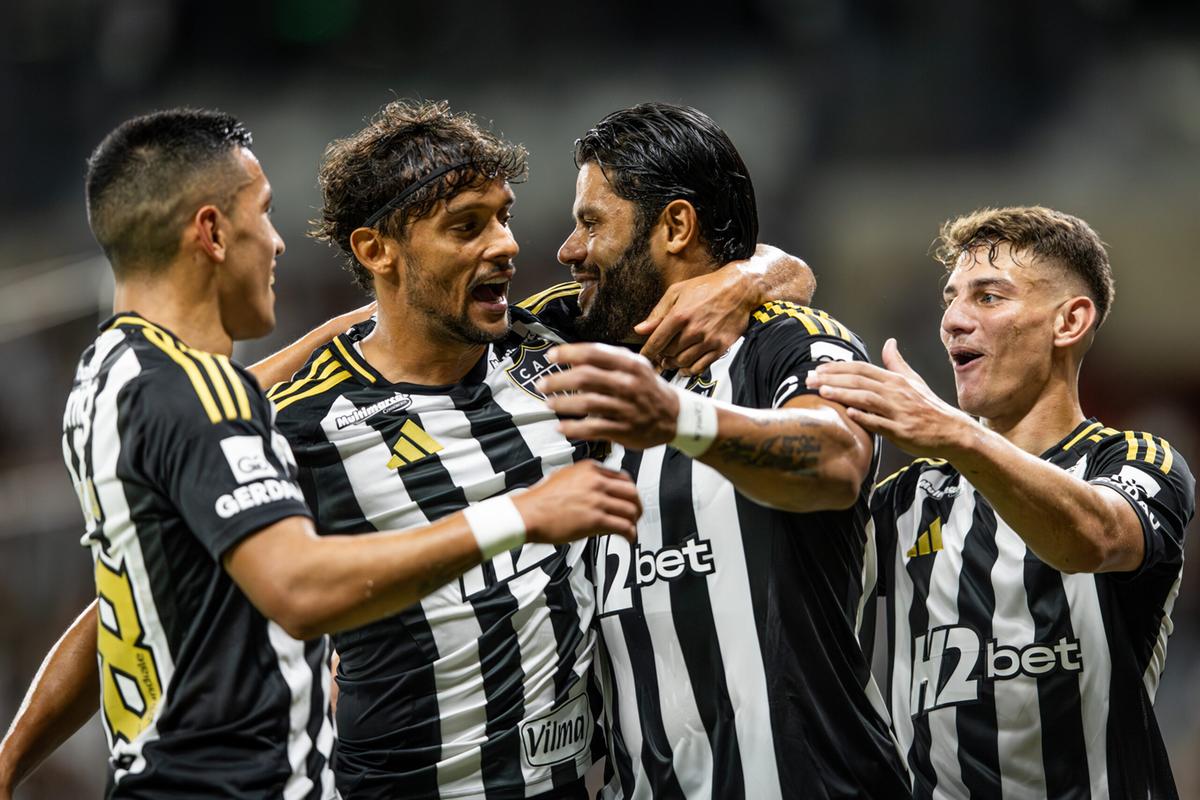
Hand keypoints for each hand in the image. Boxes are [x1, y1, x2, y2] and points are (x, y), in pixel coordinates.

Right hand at [515, 460, 640, 543]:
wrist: (528, 513)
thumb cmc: (541, 499)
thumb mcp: (565, 476)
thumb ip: (585, 478)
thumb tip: (598, 486)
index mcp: (590, 469)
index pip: (623, 477)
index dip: (630, 491)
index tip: (629, 499)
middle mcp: (597, 482)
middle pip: (632, 492)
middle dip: (637, 506)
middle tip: (636, 514)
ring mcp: (597, 501)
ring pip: (630, 510)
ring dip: (634, 522)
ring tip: (632, 529)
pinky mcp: (596, 520)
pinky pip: (624, 527)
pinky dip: (631, 534)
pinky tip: (629, 538)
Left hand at [536, 343, 679, 448]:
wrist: (674, 416)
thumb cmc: (648, 388)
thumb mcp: (636, 364)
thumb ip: (609, 357)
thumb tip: (575, 354)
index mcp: (629, 364)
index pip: (593, 354)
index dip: (568, 353)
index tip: (551, 356)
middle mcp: (627, 384)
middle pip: (585, 378)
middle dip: (558, 381)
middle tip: (543, 384)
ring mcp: (626, 408)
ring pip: (587, 403)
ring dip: (563, 404)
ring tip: (549, 403)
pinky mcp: (623, 430)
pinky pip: (593, 428)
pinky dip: (574, 428)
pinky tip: (561, 427)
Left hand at [634, 262, 758, 375]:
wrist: (739, 288)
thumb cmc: (707, 287)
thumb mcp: (677, 292)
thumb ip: (657, 313)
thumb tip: (640, 329)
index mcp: (680, 315)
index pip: (656, 341)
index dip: (647, 352)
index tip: (644, 356)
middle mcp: (694, 329)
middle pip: (669, 353)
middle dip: (661, 356)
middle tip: (660, 354)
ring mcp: (708, 340)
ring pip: (683, 362)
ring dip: (674, 364)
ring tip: (671, 360)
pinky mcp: (721, 347)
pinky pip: (701, 367)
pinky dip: (689, 370)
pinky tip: (685, 367)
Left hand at [804, 338, 973, 458]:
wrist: (952, 431)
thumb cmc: (928, 406)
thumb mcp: (913, 380)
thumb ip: (896, 363)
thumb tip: (889, 342)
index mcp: (895, 380)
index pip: (861, 369)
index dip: (837, 368)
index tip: (817, 369)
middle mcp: (896, 393)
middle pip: (859, 381)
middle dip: (832, 379)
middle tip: (809, 380)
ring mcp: (899, 412)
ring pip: (867, 399)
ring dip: (843, 395)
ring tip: (822, 393)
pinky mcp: (902, 431)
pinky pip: (881, 423)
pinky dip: (865, 418)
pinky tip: (848, 414)